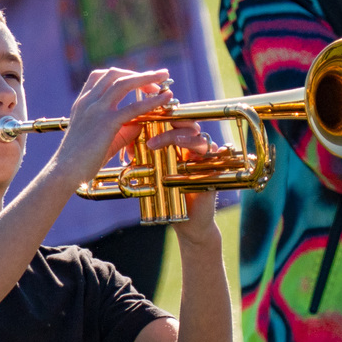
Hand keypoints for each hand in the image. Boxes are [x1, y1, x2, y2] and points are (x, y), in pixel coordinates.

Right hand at [55, 67, 173, 183]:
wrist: (64, 171)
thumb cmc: (81, 159)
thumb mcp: (101, 138)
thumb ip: (122, 128)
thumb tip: (142, 123)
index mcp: (83, 103)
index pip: (101, 76)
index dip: (122, 73)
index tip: (138, 78)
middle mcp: (88, 102)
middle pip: (115, 75)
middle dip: (138, 72)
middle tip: (158, 76)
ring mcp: (96, 110)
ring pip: (124, 83)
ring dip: (147, 78)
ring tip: (164, 77)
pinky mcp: (106, 123)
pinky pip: (133, 107)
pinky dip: (152, 101)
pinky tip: (164, 99)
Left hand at [144, 121, 220, 244]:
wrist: (186, 221)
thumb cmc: (167, 196)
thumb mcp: (150, 175)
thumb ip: (141, 159)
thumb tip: (126, 144)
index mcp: (178, 145)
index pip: (173, 123)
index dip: (160, 119)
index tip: (141, 121)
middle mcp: (193, 148)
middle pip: (187, 125)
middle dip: (168, 127)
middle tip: (150, 140)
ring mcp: (204, 157)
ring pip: (198, 138)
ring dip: (180, 137)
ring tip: (161, 143)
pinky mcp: (213, 169)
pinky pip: (215, 153)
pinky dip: (206, 150)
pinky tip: (192, 153)